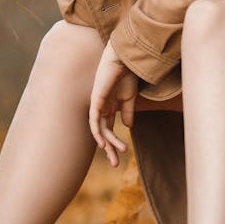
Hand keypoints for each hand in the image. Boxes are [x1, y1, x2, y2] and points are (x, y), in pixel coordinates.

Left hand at [89, 40, 137, 167]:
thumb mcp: (130, 96)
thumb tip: (127, 127)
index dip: (114, 142)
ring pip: (99, 129)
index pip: (109, 128)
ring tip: (117, 155)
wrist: (125, 58)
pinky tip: (103, 144)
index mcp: (111, 106)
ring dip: (108, 144)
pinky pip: (94, 120)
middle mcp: (103, 107)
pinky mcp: (96, 100)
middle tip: (116, 165)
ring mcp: (98, 104)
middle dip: (110, 149)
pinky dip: (98, 132)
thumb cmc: (128, 73)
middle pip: (103, 132)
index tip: (123, 154)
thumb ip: (128, 111)